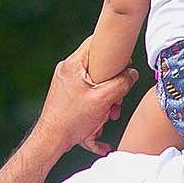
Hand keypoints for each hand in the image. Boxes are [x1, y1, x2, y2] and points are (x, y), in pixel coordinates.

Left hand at [32, 39, 138, 156]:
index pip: (96, 42)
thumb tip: (132, 74)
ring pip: (96, 81)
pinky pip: (89, 91)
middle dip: (113, 83)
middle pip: (100, 65)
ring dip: (108, 96)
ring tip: (109, 113)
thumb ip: (122, 83)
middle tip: (116, 98)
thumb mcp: (104, 99)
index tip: (125, 61)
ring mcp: (67, 82)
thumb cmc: (71, 120)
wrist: (51, 140)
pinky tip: (101, 118)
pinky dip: (98, 102)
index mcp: (73, 65)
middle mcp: (67, 70)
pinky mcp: (68, 93)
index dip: (115, 49)